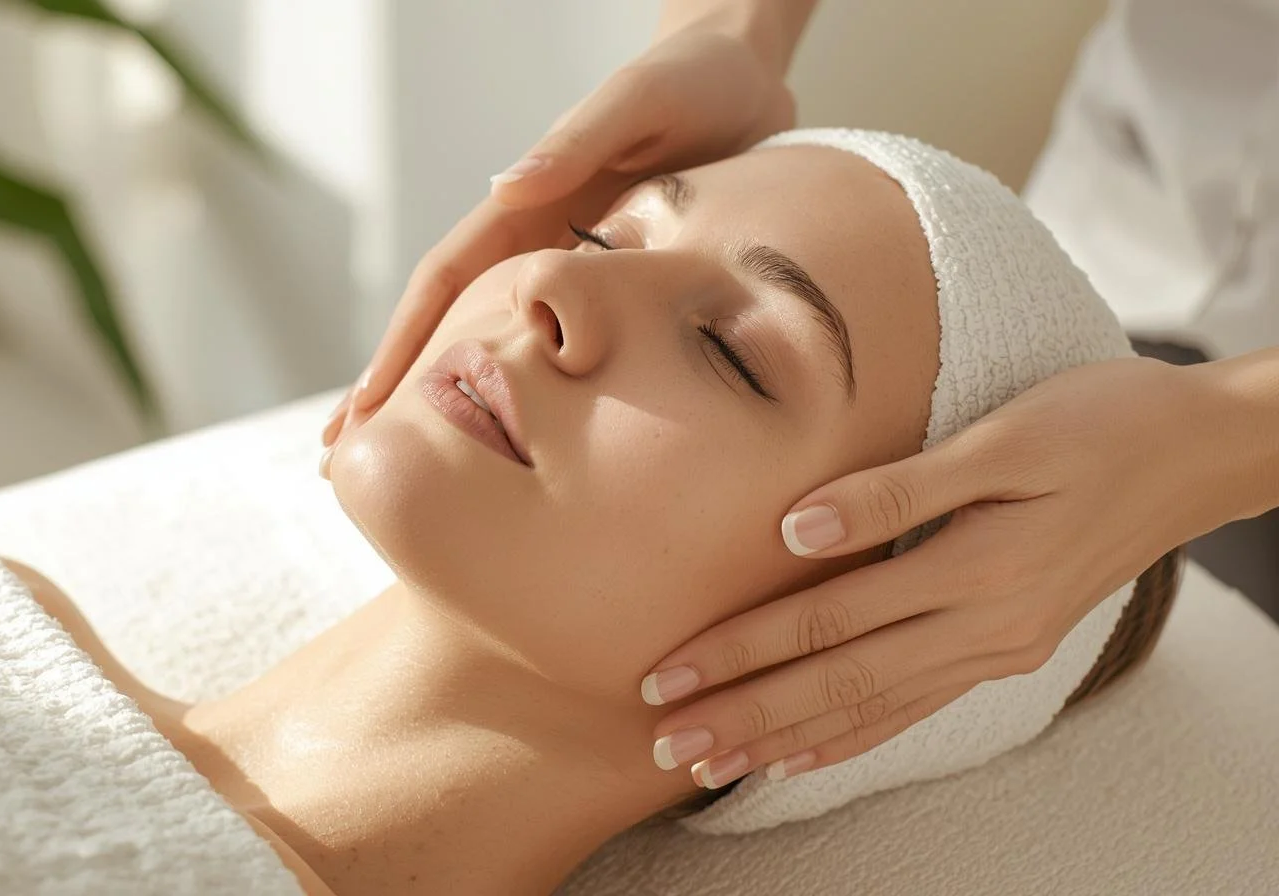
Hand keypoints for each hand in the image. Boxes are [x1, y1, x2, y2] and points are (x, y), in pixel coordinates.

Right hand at [322, 24, 795, 446]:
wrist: (747, 74)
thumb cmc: (692, 80)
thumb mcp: (635, 102)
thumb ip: (574, 142)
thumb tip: (502, 189)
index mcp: (527, 204)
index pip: (444, 285)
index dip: (401, 348)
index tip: (364, 410)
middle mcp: (536, 242)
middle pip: (449, 329)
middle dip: (394, 392)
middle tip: (344, 462)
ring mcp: (572, 269)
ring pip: (499, 349)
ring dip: (451, 403)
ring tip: (413, 466)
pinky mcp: (618, 287)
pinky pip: (565, 349)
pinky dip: (531, 395)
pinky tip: (523, 439)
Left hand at [642, 357, 1222, 787]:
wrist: (1200, 454)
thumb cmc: (1102, 422)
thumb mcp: (1004, 438)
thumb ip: (898, 487)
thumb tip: (795, 528)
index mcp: (976, 571)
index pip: (828, 621)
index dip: (741, 649)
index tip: (668, 673)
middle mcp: (985, 629)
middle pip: (838, 684)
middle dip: (744, 715)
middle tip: (664, 743)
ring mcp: (998, 648)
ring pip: (871, 708)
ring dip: (786, 739)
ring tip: (714, 764)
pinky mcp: (1008, 648)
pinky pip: (915, 708)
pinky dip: (854, 737)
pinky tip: (805, 757)